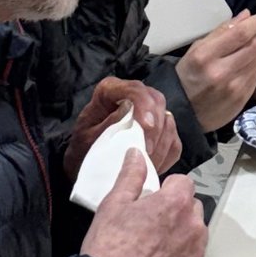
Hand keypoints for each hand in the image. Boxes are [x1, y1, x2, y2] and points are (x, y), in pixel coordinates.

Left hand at [61, 73, 179, 184]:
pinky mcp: (159, 132)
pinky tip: (152, 166)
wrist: (84, 166)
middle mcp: (132, 97)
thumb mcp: (87, 139)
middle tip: (147, 152)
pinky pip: (173, 141)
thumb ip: (107, 124)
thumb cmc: (82, 150)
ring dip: (161, 145)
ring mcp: (147, 113)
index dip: (144, 106)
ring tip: (146, 163)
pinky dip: (166, 155)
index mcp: (109, 91)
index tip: (147, 127)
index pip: (135, 90)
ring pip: (168, 121)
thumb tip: (128, 109)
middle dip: (155, 128)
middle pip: (156, 101)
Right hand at [78, 150, 206, 256]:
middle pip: (192, 205)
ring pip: (195, 229)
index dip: (167, 188)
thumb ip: (131, 175)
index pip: (184, 182)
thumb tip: (137, 153)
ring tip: (154, 242)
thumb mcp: (114, 204)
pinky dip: (181, 252)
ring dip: (181, 229)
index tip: (151, 199)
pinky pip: (192, 253)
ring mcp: (196, 250)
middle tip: (150, 221)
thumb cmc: (109, 244)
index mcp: (177, 202)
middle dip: (176, 208)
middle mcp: (194, 224)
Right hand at [177, 11, 255, 130]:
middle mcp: (220, 72)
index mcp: (205, 55)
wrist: (182, 111)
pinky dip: (254, 67)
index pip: (241, 34)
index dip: (254, 23)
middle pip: (255, 46)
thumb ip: (222, 31)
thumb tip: (246, 15)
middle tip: (253, 36)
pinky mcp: (241, 99)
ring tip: (246, 53)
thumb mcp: (197, 48)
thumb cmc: (188, 75)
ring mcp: (233, 88)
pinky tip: (244, 67)